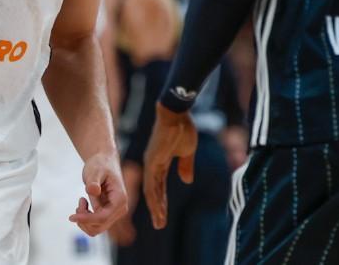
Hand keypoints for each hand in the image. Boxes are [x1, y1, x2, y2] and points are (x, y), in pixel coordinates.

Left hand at [69, 151, 127, 235]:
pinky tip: (84, 204)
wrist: (104, 162)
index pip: (103, 217)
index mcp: (120, 199)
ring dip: (84, 220)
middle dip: (84, 219)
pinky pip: (95, 225)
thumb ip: (94, 181)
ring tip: (82, 201)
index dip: (87, 219)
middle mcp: (120, 209)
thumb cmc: (100, 164)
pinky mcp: (107, 214)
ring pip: (96, 229)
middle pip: (99, 226)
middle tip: (80, 200)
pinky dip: (85, 219)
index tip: (71, 216)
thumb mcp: (95, 170)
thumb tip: (93, 191)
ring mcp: (114, 213)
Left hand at [143, 104, 197, 228]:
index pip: (160, 186)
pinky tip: (157, 209)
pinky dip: (154, 198)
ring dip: (155, 208)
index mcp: (159, 162)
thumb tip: (186, 180)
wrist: (177, 113)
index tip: (164, 214)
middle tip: (160, 224)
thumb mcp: (187, 151)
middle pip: (153, 191)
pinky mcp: (152, 161)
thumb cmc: (183, 128)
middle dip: (157, 208)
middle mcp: (152, 165)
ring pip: (151, 191)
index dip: (162, 200)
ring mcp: (151, 163)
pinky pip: (152, 183)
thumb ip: (185, 166)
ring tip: (160, 223)